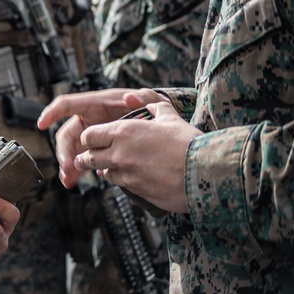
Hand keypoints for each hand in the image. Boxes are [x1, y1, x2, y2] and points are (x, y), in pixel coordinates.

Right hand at [37, 88, 166, 187]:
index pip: (67, 105)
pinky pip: (81, 159)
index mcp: (94, 105)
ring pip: (71, 150)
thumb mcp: (148, 98)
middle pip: (66, 134)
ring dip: (67, 165)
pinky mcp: (96, 149)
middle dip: (64, 151)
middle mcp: (88, 120)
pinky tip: (73, 181)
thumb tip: (130, 98)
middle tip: (67, 166)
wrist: (154, 123)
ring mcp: (90, 135)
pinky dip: (76, 171)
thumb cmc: (148, 106)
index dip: (52, 113)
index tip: (41, 124)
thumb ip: (141, 97)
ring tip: (68, 179)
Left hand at [73, 101, 199, 213]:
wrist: (206, 171)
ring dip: (104, 169)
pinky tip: (127, 177)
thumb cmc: (189, 143)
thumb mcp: (170, 117)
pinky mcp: (136, 190)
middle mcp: (119, 153)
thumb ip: (153, 106)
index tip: (92, 139)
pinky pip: (120, 185)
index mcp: (124, 132)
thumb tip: (145, 103)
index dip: (89, 137)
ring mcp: (126, 174)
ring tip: (108, 167)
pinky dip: (120, 180)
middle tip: (88, 157)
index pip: (89, 135)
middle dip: (87, 156)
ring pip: (102, 173)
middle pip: (89, 157)